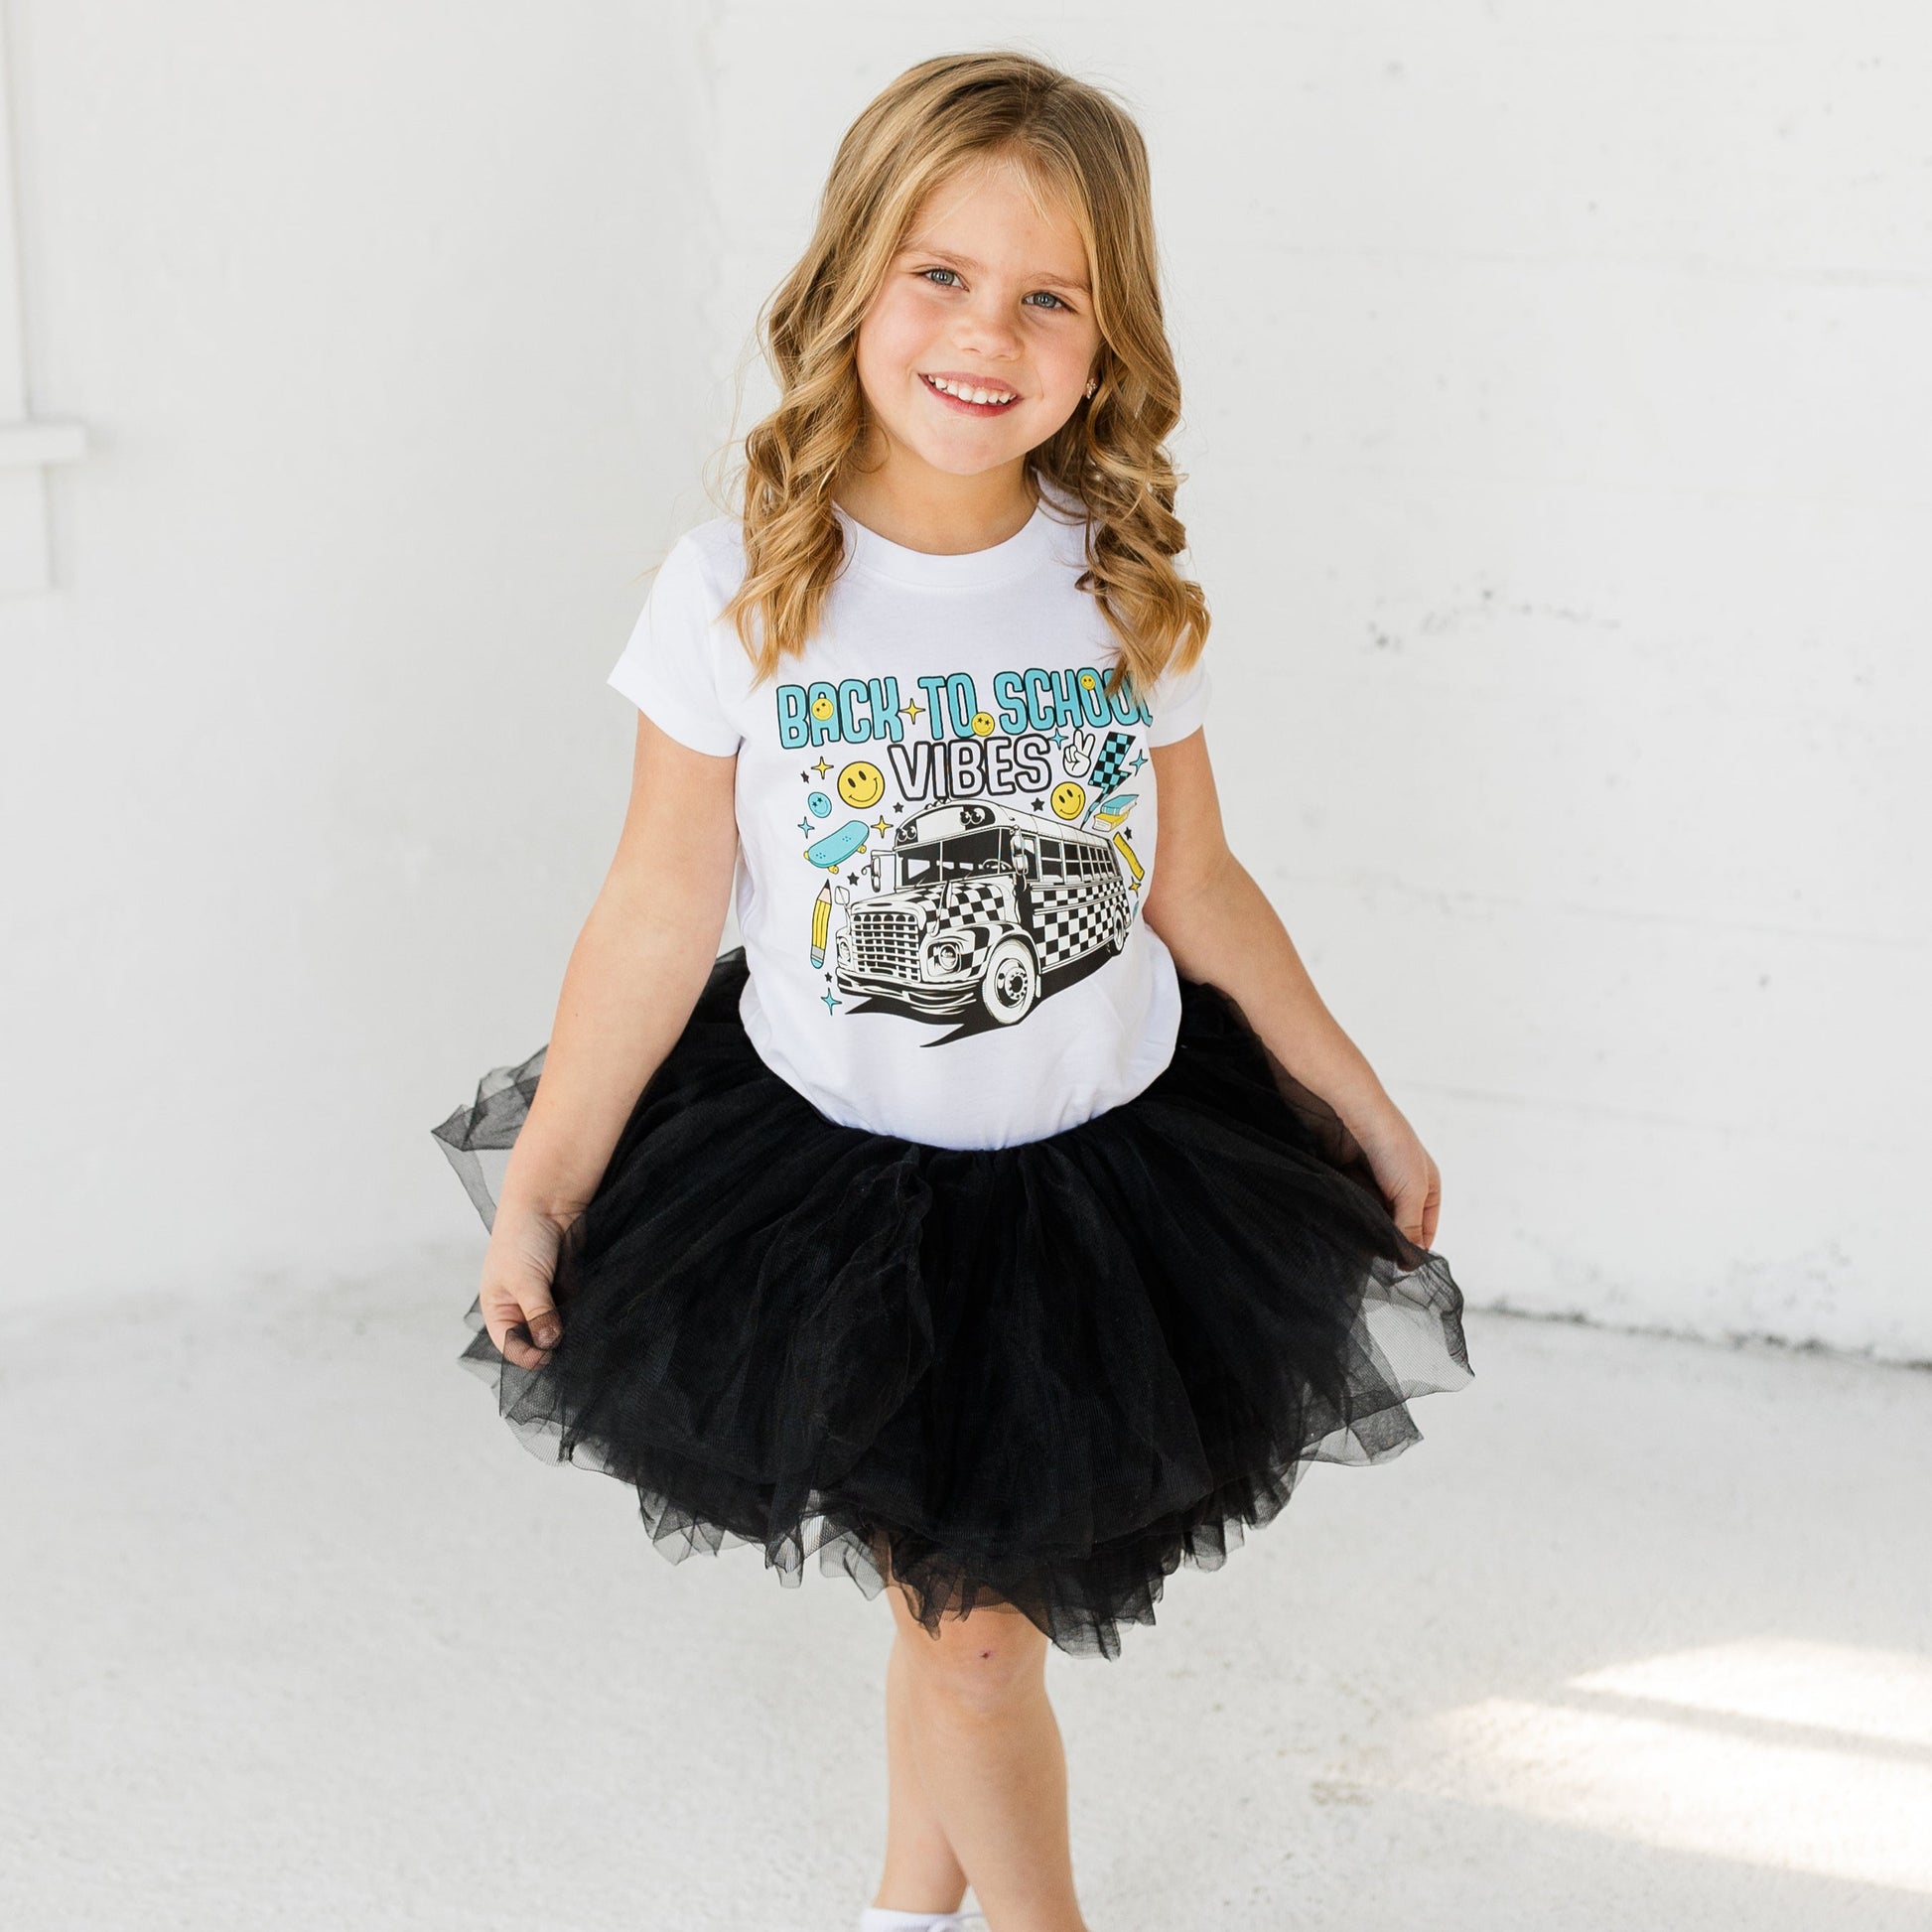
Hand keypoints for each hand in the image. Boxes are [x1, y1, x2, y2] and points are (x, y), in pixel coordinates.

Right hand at [479, 1207, 569, 1368]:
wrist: (550, 1201)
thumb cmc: (523, 1237)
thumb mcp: (526, 1280)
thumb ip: (538, 1313)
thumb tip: (549, 1343)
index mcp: (498, 1309)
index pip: (510, 1345)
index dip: (528, 1354)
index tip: (549, 1354)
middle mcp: (520, 1307)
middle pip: (536, 1340)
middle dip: (552, 1343)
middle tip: (570, 1344)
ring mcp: (545, 1299)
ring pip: (559, 1328)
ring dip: (570, 1330)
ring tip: (581, 1328)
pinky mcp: (567, 1288)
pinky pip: (576, 1311)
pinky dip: (582, 1315)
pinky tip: (590, 1314)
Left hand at [1341, 1098, 1442, 1250]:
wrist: (1350, 1111)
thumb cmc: (1391, 1146)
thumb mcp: (1411, 1191)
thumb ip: (1410, 1229)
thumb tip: (1410, 1264)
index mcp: (1427, 1186)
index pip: (1425, 1231)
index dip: (1414, 1249)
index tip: (1399, 1267)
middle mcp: (1401, 1185)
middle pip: (1396, 1227)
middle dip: (1387, 1240)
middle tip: (1375, 1257)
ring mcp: (1373, 1181)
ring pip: (1371, 1219)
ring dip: (1365, 1229)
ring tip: (1358, 1241)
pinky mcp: (1347, 1178)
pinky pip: (1350, 1206)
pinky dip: (1348, 1215)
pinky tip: (1343, 1223)